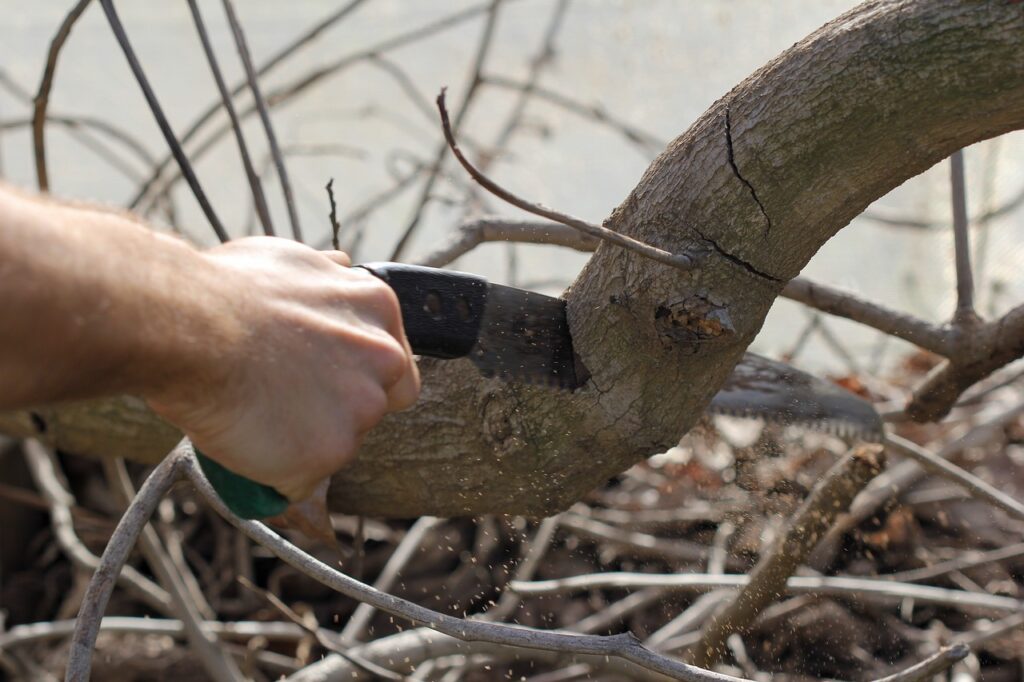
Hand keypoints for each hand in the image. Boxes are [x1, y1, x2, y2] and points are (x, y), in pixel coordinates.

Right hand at [145, 237, 419, 500]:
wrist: (187, 325)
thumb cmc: (225, 289)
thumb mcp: (291, 260)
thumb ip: (328, 278)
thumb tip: (342, 268)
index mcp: (377, 308)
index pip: (394, 359)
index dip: (360, 373)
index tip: (327, 379)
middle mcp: (384, 359)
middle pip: (378, 402)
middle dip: (341, 407)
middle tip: (289, 402)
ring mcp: (361, 408)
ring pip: (341, 442)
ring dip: (306, 439)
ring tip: (254, 416)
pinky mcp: (330, 452)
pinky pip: (304, 478)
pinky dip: (276, 472)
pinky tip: (245, 444)